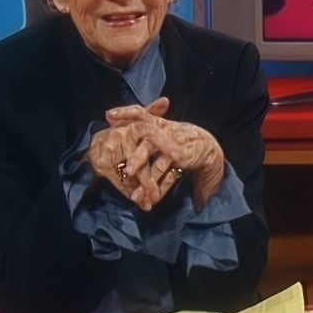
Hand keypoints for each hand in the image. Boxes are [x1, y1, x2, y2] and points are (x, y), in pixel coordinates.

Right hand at [87, 98, 169, 205]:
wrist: (97, 144)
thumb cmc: (124, 133)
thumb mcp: (137, 121)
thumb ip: (152, 112)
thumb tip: (166, 101)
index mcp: (132, 125)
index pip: (150, 133)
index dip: (165, 143)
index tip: (178, 155)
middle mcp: (119, 136)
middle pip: (139, 161)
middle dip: (149, 179)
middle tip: (159, 193)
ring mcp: (109, 151)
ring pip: (131, 175)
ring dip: (142, 190)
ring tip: (151, 201)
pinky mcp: (103, 165)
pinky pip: (121, 182)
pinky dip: (131, 192)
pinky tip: (141, 201)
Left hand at [105, 100, 224, 210]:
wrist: (205, 145)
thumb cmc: (174, 136)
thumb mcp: (156, 125)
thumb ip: (135, 121)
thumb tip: (108, 115)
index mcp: (156, 123)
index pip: (139, 113)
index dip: (125, 113)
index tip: (109, 116)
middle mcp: (165, 132)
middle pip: (149, 144)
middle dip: (138, 159)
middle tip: (127, 171)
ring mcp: (175, 147)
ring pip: (159, 166)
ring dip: (147, 182)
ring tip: (135, 196)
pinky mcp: (183, 160)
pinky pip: (169, 177)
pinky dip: (160, 189)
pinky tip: (152, 200)